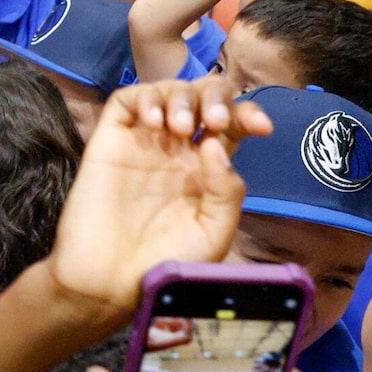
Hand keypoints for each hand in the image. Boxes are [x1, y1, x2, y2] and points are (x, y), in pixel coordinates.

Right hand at [47, 78, 271, 332]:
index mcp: (207, 169)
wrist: (109, 280)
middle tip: (214, 122)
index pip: (234, 124)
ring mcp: (144, 142)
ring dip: (182, 98)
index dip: (249, 114)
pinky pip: (127, 101)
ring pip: (169, 91)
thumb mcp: (214, 233)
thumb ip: (227, 190)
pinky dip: (145, 98)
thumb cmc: (163, 264)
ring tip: (178, 128)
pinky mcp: (110, 139)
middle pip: (204, 97)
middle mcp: (178, 149)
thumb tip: (215, 143)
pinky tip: (153, 123)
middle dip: (217, 97)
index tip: (262, 128)